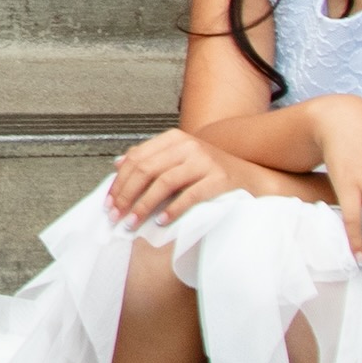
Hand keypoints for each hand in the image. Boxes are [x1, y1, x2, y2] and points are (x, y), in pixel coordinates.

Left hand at [102, 124, 240, 228]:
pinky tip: (160, 222)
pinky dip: (172, 210)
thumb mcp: (180, 157)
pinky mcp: (218, 179)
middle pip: (146, 170)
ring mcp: (204, 161)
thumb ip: (151, 157)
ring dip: (143, 206)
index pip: (136, 158)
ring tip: (132, 223)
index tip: (108, 203)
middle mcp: (188, 145)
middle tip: (115, 216)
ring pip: (164, 182)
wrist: (253, 176)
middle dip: (126, 195)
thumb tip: (117, 163)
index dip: (119, 182)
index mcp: (174, 139)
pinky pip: (190, 195)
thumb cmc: (211, 170)